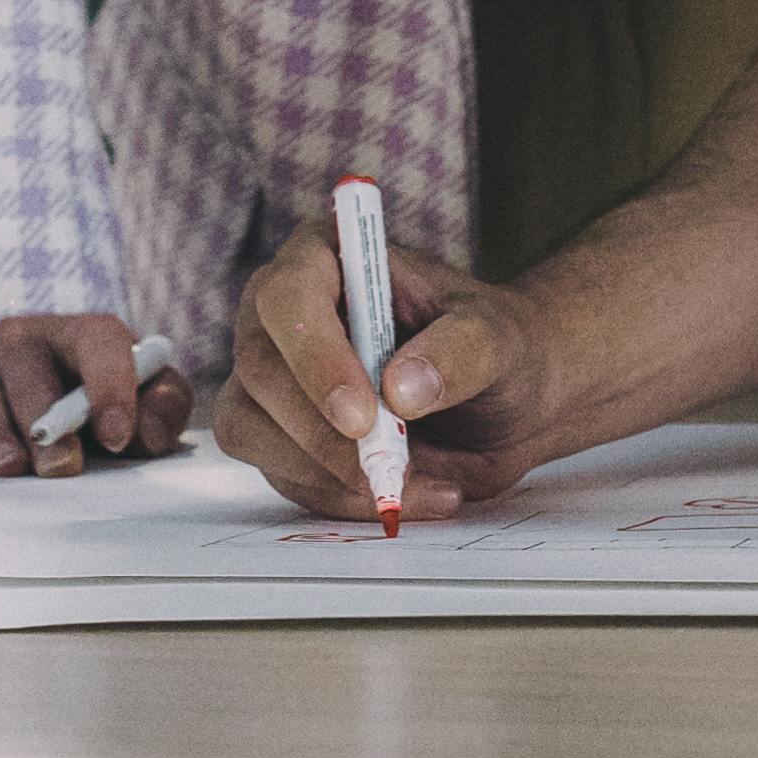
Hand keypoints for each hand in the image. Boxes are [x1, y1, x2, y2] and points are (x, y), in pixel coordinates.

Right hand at [0, 315, 183, 478]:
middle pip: (30, 372)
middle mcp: (22, 342)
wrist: (31, 376)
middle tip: (62, 468)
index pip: (99, 342)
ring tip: (9, 469)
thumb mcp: (139, 388)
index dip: (110, 386)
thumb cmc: (93, 391)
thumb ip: (161, 403)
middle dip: (47, 423)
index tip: (118, 435)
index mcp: (80, 334)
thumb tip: (148, 435)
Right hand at [206, 224, 557, 519]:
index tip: (362, 416)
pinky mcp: (278, 438)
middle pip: (260, 370)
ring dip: (330, 474)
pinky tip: (406, 494)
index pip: (289, 296)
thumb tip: (400, 389)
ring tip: (416, 482)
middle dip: (320, 432)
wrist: (504, 402)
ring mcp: (273, 379)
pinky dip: (341, 499)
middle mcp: (284, 316)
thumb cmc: (495, 346)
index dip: (315, 357)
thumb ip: (459, 352)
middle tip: (389, 467)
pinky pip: (283, 478)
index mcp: (328, 259)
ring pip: (253, 430)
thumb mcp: (497, 339)